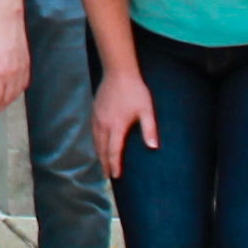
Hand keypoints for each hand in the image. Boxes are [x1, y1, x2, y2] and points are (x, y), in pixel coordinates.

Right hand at [90, 65, 154, 180]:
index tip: (116, 176)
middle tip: (107, 175)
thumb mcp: (146, 110)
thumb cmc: (135, 91)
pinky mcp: (95, 111)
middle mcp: (103, 124)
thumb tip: (153, 147)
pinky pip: (93, 132)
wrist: (118, 72)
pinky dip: (96, 142)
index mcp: (116, 126)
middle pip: (101, 149)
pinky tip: (99, 144)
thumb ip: (149, 129)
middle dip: (104, 163)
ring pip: (95, 141)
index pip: (113, 151)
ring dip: (99, 154)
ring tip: (103, 163)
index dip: (114, 164)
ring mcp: (97, 117)